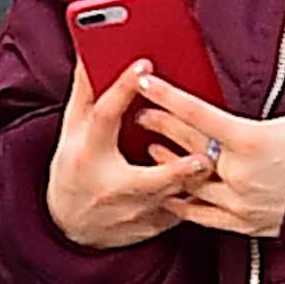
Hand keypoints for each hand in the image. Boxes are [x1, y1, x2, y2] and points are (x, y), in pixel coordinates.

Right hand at [45, 56, 213, 248]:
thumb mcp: (72, 132)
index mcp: (89, 153)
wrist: (70, 225)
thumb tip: (89, 57)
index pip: (105, 116)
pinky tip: (214, 189)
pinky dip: (198, 200)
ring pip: (172, 199)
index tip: (143, 68)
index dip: (123, 89)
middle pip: (148, 178)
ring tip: (212, 163)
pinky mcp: (152, 226)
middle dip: (176, 170)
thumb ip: (85, 95)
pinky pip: (181, 213)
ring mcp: (133, 212)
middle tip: (202, 156)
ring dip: (193, 182)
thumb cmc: (74, 169)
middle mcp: (111, 186)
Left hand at [135, 75, 284, 239]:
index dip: (167, 96)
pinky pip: (202, 215)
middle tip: (142, 114)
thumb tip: (215, 123)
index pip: (197, 113)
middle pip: (187, 144)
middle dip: (161, 125)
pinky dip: (182, 204)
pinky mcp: (243, 222)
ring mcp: (238, 199)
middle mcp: (239, 171)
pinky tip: (167, 194)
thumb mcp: (283, 125)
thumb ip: (244, 127)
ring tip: (152, 149)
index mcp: (250, 139)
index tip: (145, 83)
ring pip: (189, 179)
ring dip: (166, 162)